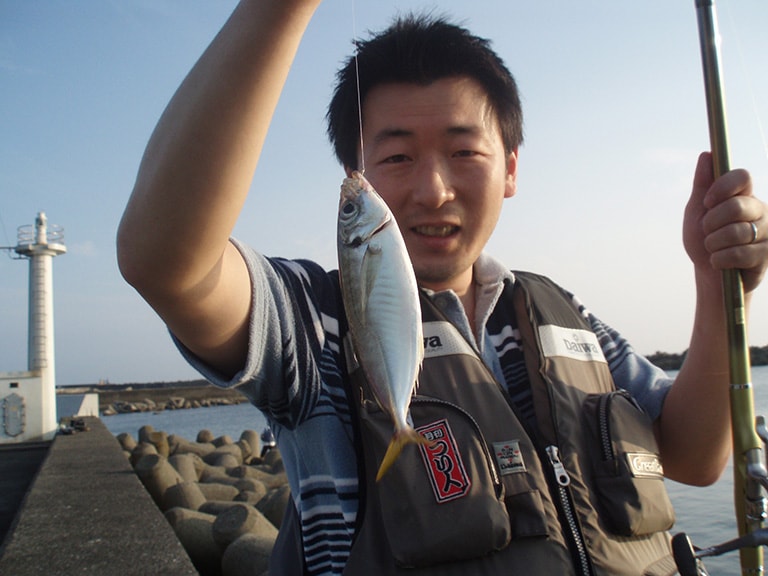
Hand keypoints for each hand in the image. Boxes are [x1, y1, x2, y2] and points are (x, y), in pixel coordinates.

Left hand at [683, 152, 767, 292]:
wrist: (710, 275)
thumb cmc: (704, 240)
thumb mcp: (697, 212)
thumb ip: (702, 185)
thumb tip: (706, 155)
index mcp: (743, 196)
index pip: (742, 176)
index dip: (722, 187)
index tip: (707, 202)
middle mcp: (760, 210)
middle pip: (736, 206)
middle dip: (711, 222)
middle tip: (707, 232)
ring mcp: (767, 232)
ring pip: (736, 232)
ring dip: (713, 244)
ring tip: (713, 249)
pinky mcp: (767, 255)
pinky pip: (739, 253)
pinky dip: (719, 259)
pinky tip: (718, 262)